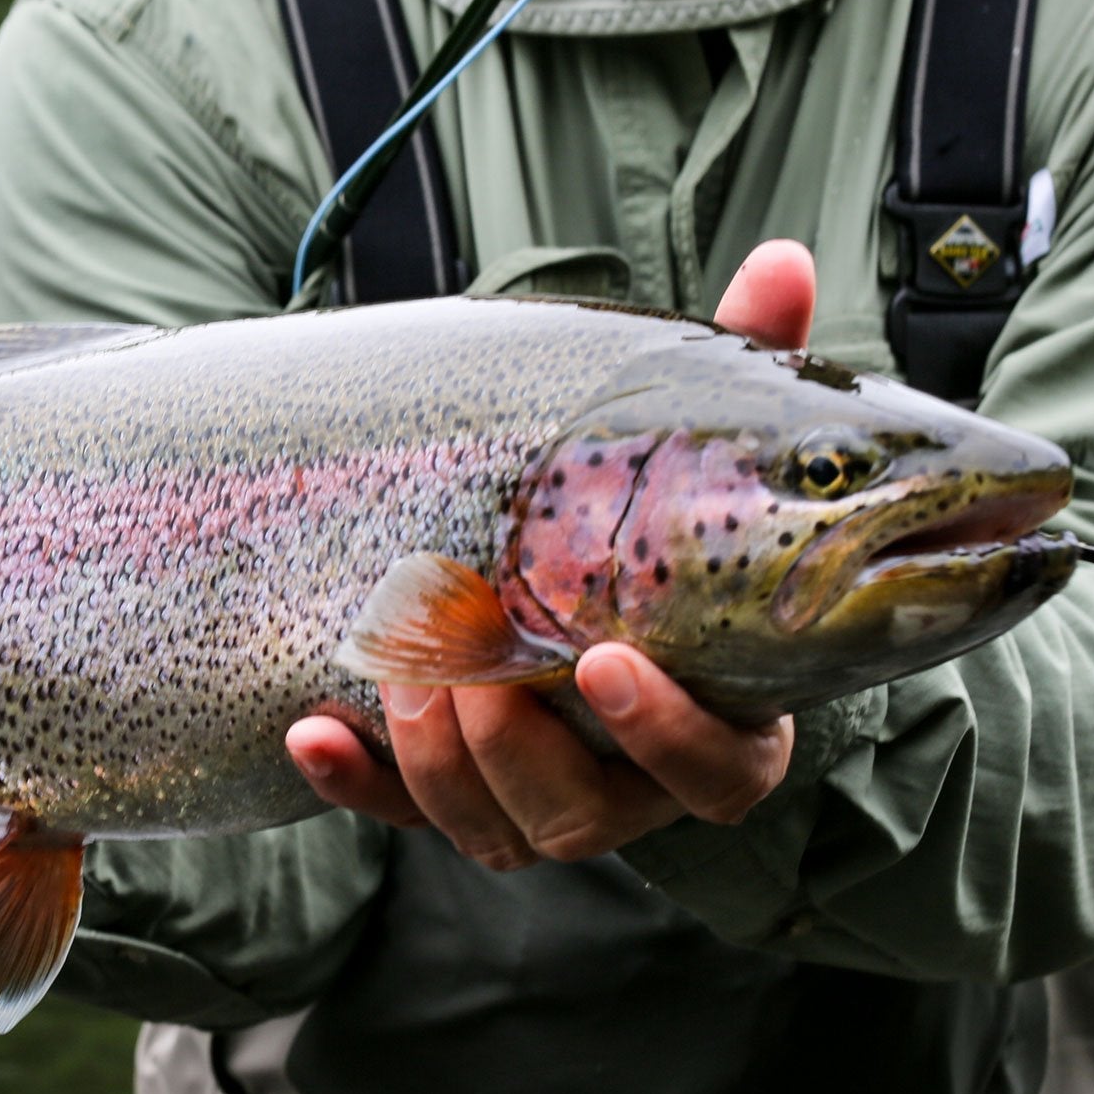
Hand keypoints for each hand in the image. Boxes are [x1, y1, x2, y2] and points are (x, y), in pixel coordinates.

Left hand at [285, 240, 815, 868]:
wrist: (595, 576)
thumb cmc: (668, 521)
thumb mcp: (705, 451)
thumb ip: (746, 372)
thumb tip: (783, 263)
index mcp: (722, 719)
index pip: (716, 769)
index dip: (664, 730)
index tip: (604, 660)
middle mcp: (635, 782)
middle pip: (587, 817)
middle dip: (519, 748)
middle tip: (473, 666)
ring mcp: (544, 799)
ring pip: (498, 830)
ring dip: (442, 762)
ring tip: (405, 671)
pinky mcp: (458, 798)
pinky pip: (404, 817)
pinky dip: (356, 787)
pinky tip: (311, 733)